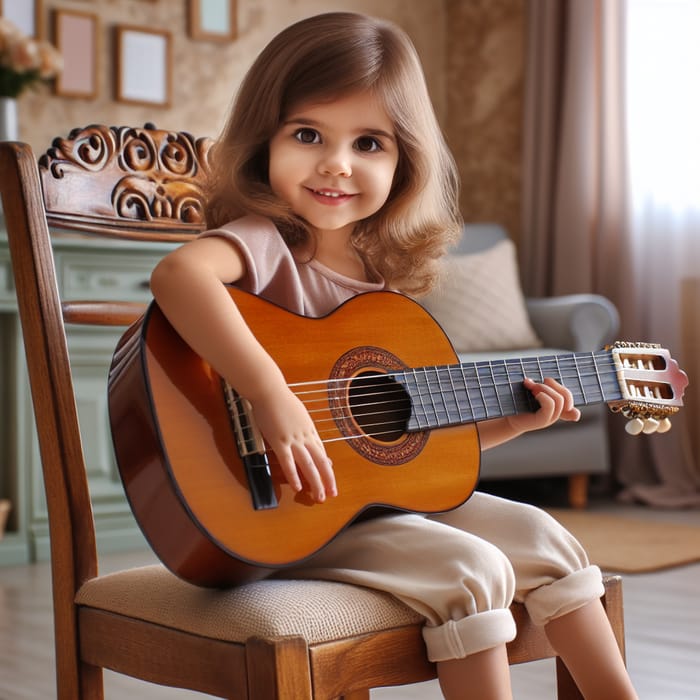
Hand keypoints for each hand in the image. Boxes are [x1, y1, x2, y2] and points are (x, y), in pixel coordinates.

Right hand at [249, 386, 336, 502]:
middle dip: (328, 480)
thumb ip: (301, 425)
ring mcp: (293, 439)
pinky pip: (288, 462)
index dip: (327, 467)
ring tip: (319, 497)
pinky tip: (297, 487)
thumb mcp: (297, 412)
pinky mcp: (279, 441)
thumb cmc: (279, 398)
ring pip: (309, 465)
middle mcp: (305, 436)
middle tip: (332, 494)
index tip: (330, 478)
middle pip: (321, 461)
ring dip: (316, 483)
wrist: (269, 389)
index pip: (321, 452)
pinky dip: (294, 476)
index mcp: (309, 429)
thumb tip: (304, 432)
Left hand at [506, 376, 580, 434]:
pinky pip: (550, 405)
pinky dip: (543, 396)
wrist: (507, 419)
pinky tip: (534, 394)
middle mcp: (555, 414)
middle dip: (552, 384)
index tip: (547, 381)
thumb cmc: (517, 405)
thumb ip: (538, 387)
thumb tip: (543, 379)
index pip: (569, 398)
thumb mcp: (530, 393)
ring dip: (545, 388)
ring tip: (531, 388)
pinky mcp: (543, 421)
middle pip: (566, 395)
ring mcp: (550, 418)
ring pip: (559, 399)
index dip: (566, 390)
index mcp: (555, 407)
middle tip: (534, 383)